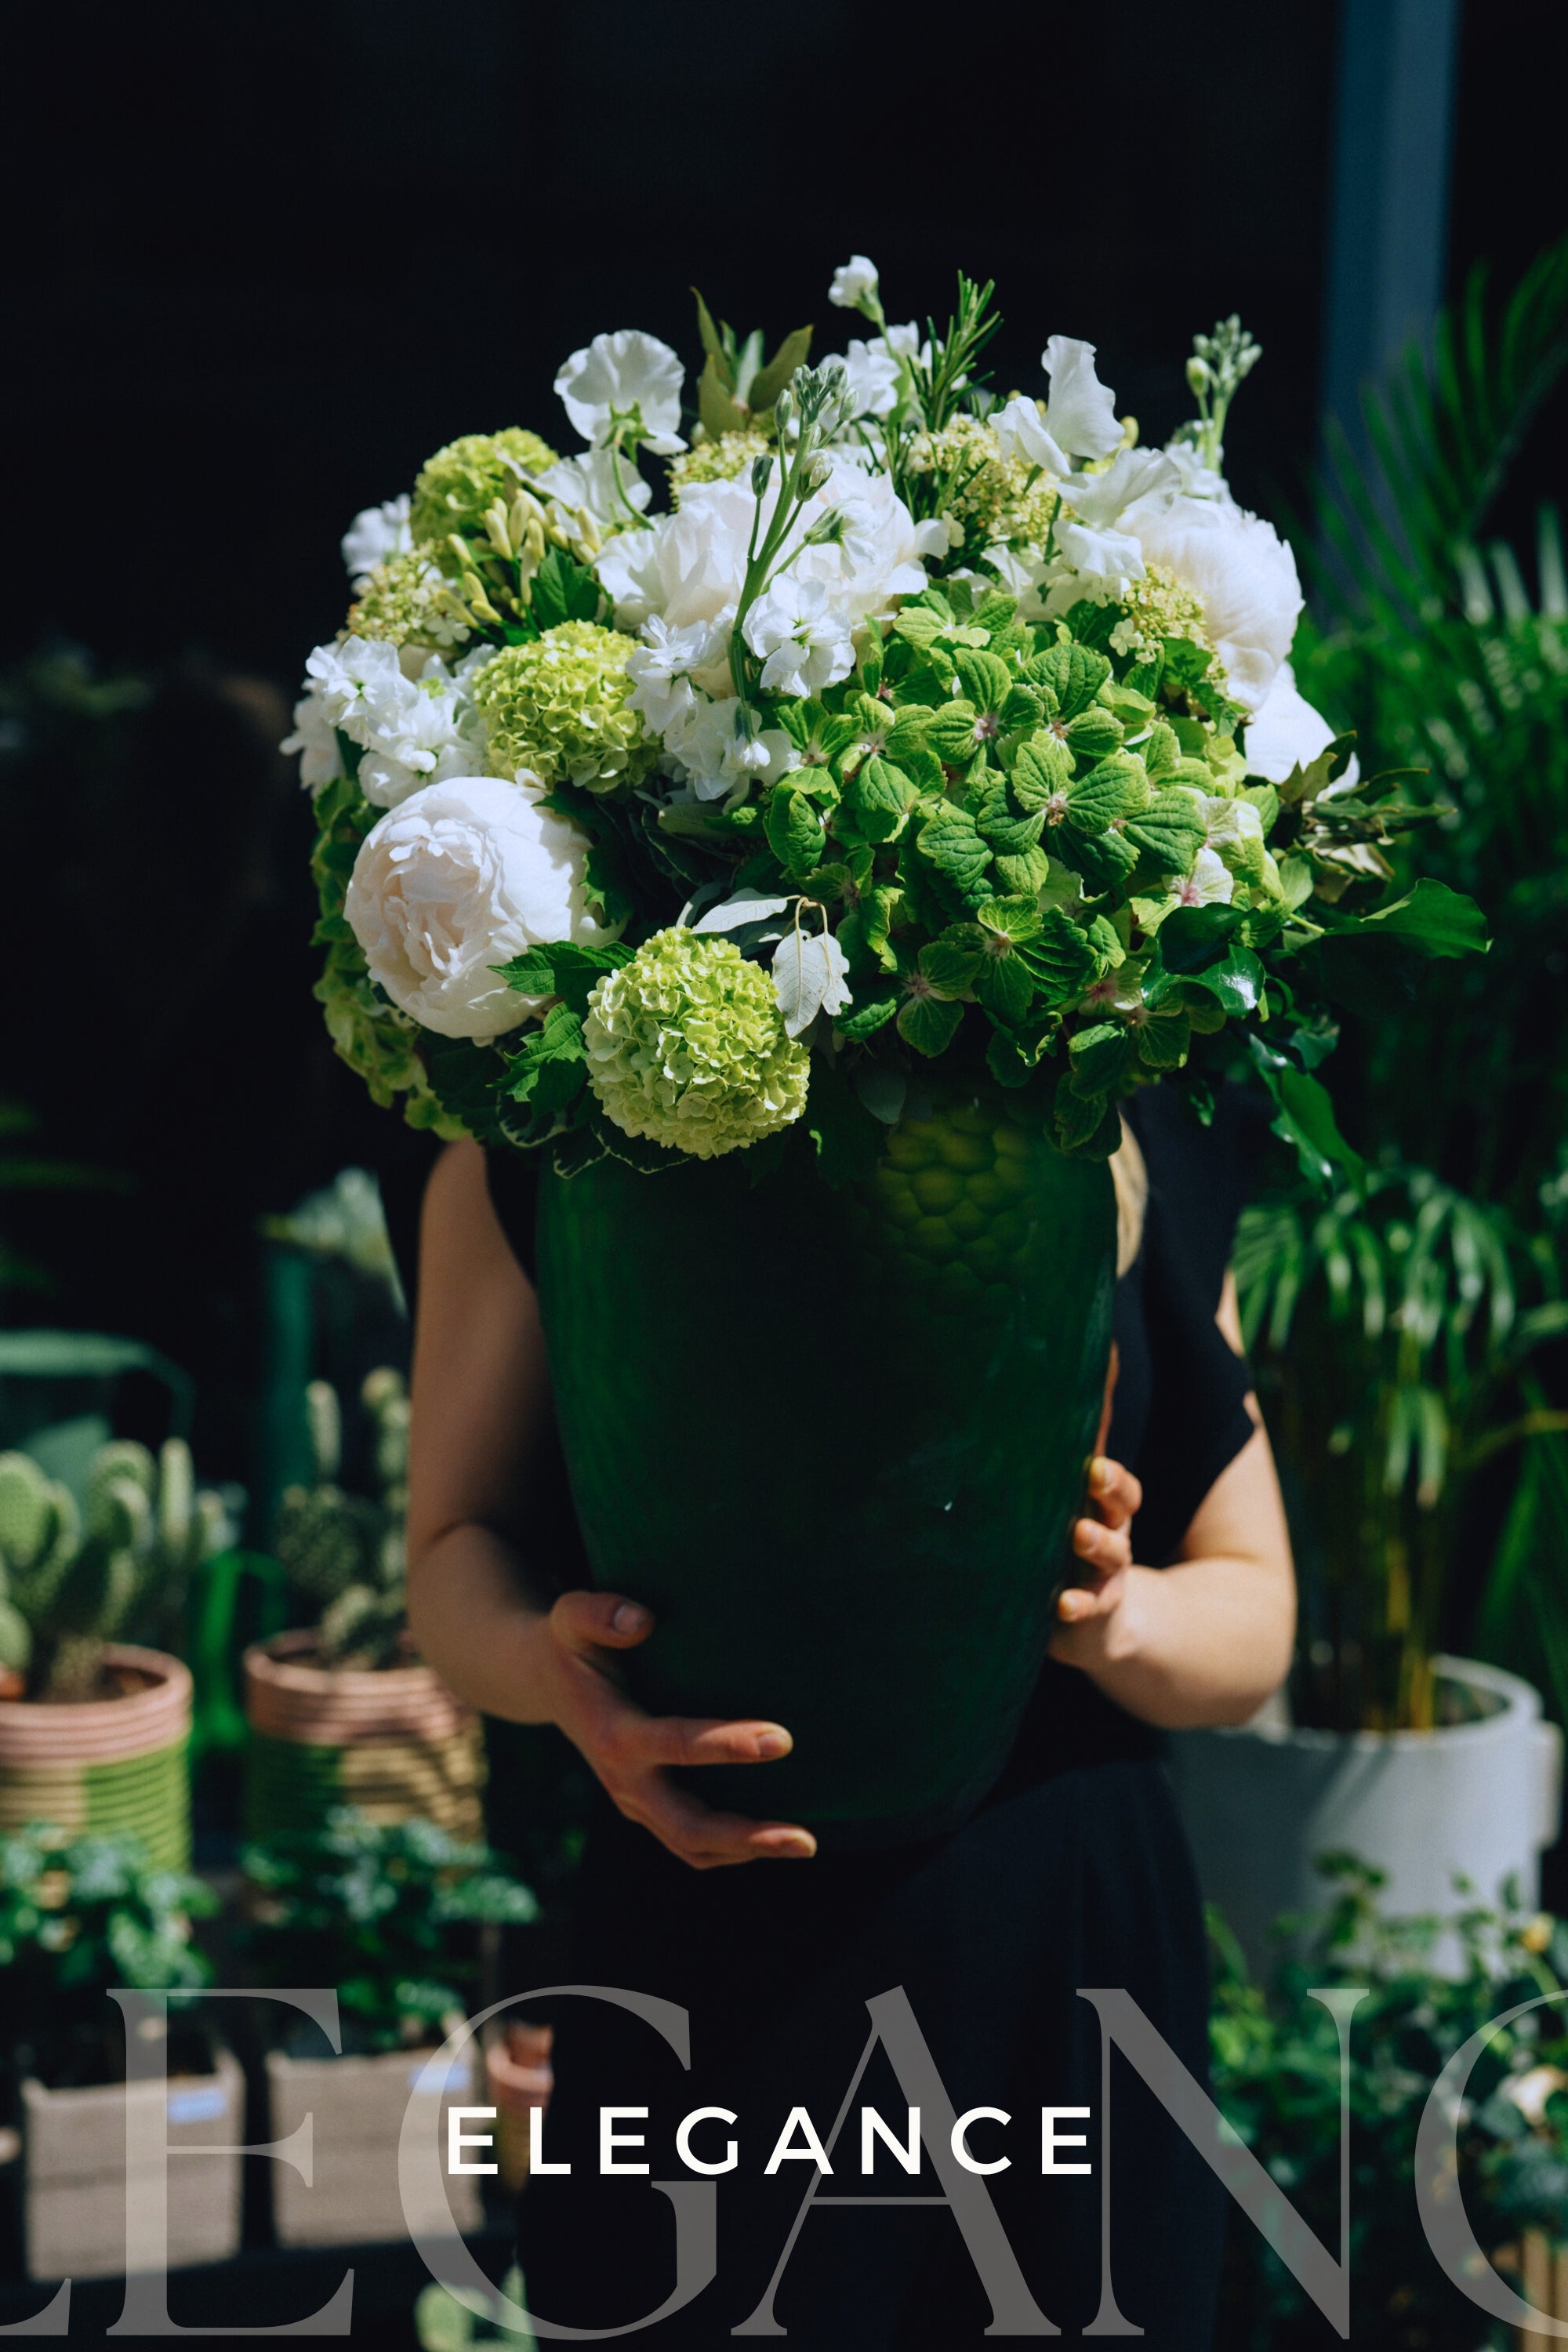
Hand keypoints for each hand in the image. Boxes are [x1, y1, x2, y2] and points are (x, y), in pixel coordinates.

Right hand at [523, 1588, 817, 1870]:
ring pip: (691, 1846)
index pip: (675, 1745)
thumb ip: (602, 1612)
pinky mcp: (643, 1807)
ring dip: (747, 1851)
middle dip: (747, 1836)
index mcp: (612, 1733)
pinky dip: (730, 1849)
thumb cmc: (569, 1641)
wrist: (541, 1680)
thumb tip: (643, 1620)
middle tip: (805, 1838)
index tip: (781, 1739)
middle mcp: (622, 1779)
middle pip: (687, 1825)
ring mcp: (632, 1801)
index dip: (728, 1745)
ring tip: (803, 1844)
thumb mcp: (572, 1615)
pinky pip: (687, 1843)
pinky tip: (771, 1838)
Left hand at [1049, 1454, 1145, 1671]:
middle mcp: (1113, 1538)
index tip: (1096, 1464)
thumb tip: (1070, 1409)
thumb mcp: (1072, 1513)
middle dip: (1112, 1491)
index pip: (1122, 1489)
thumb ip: (1067, 1471)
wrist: (1092, 1621)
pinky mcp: (1095, 1607)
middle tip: (1096, 1475)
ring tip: (1081, 1533)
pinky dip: (1079, 1604)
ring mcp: (1107, 1575)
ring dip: (1099, 1542)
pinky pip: (1091, 1605)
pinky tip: (1064, 1604)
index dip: (1114, 1476)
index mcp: (1106, 1512)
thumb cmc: (1069, 1549)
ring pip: (1112, 1555)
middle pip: (1121, 1511)